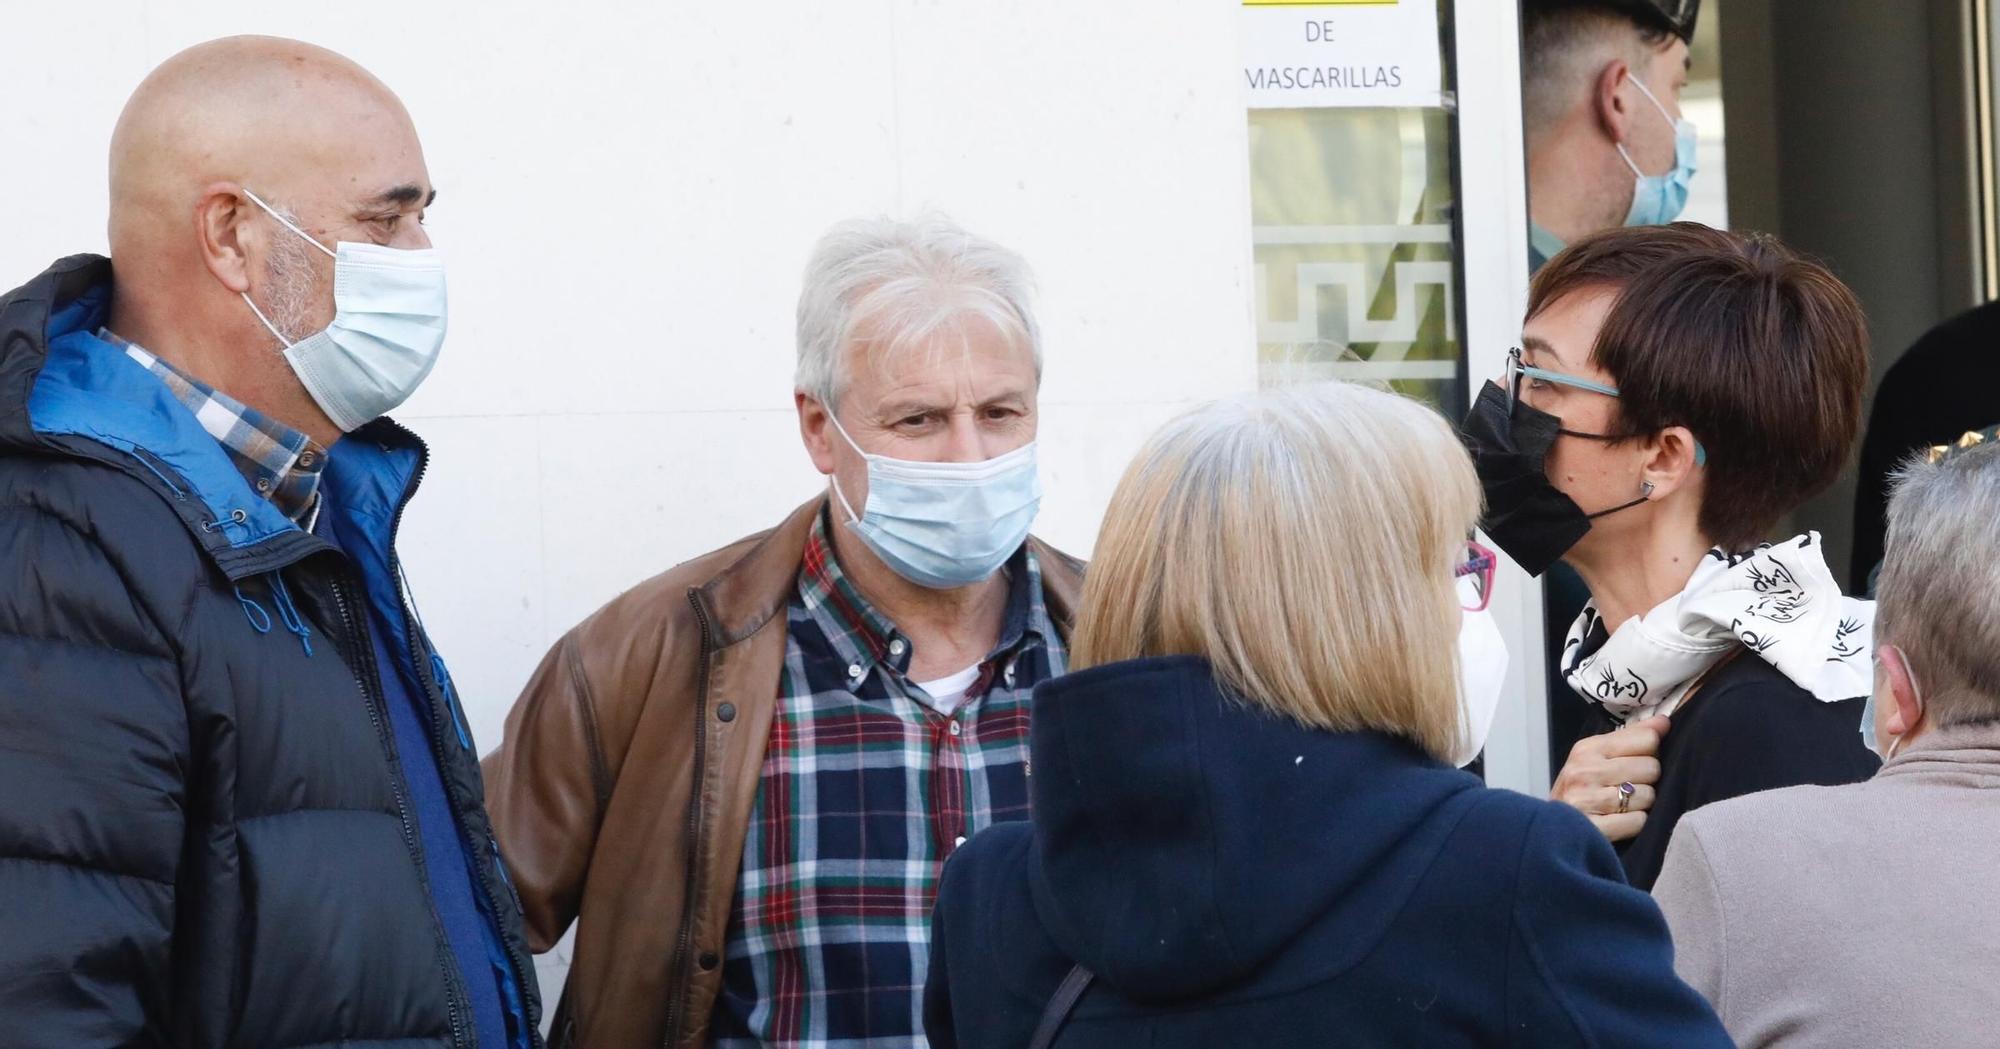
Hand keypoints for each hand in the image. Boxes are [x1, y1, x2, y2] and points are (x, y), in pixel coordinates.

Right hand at [1551, 715, 1668, 841]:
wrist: (1551, 830)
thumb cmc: (1580, 790)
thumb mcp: (1596, 757)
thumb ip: (1631, 737)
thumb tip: (1664, 721)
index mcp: (1587, 748)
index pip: (1645, 739)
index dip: (1649, 752)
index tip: (1635, 762)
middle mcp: (1585, 770)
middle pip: (1651, 768)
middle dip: (1646, 780)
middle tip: (1628, 788)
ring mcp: (1587, 800)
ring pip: (1648, 796)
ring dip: (1642, 804)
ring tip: (1623, 806)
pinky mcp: (1594, 828)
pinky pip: (1638, 822)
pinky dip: (1634, 824)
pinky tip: (1621, 821)